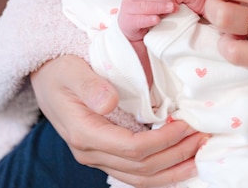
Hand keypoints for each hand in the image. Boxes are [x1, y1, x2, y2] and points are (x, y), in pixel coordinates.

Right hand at [31, 55, 206, 186]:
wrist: (45, 78)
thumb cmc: (59, 70)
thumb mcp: (71, 70)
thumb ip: (90, 86)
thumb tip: (110, 103)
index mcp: (84, 133)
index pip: (133, 148)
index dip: (164, 141)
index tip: (187, 125)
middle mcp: (90, 152)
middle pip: (140, 168)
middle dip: (176, 155)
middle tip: (203, 138)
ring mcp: (97, 156)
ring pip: (138, 178)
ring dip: (172, 169)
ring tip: (199, 155)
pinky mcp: (104, 153)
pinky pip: (134, 173)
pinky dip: (159, 172)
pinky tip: (179, 163)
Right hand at [119, 0, 176, 41]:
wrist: (135, 32)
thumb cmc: (148, 15)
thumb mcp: (155, 3)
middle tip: (176, 6)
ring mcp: (126, 8)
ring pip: (144, 6)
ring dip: (159, 8)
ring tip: (171, 10)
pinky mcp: (126, 21)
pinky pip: (139, 19)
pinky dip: (149, 19)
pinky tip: (157, 20)